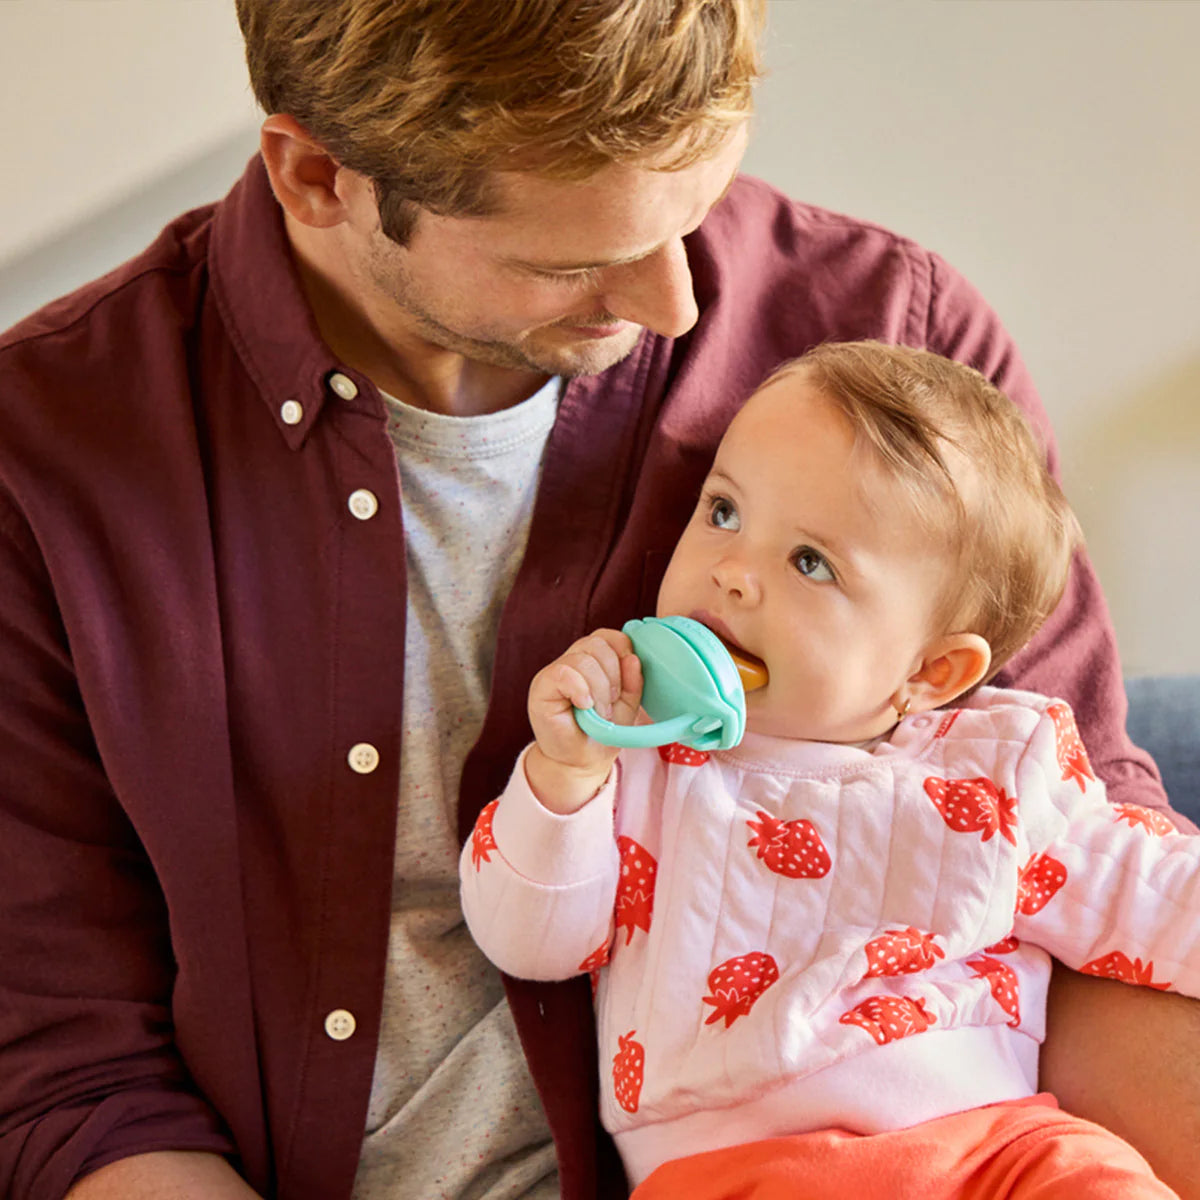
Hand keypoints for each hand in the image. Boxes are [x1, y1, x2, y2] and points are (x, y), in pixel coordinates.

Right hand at [525, 628, 642, 812]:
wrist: (581, 762)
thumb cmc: (601, 734)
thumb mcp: (627, 707)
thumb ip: (633, 682)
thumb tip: (634, 658)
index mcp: (593, 661)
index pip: (608, 636)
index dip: (622, 652)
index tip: (626, 682)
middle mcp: (572, 661)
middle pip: (597, 644)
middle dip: (613, 676)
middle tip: (611, 704)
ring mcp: (555, 672)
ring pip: (582, 659)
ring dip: (598, 689)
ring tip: (598, 713)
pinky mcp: (541, 687)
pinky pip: (563, 673)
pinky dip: (580, 689)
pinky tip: (583, 706)